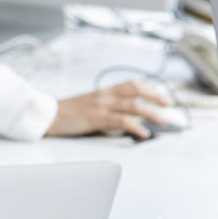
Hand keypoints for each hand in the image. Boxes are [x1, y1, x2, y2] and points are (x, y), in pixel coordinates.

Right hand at [45, 80, 174, 140]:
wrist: (48, 116)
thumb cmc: (67, 113)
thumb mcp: (89, 104)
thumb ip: (106, 106)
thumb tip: (126, 115)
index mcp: (103, 91)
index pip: (131, 85)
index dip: (149, 89)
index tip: (163, 96)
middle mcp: (104, 96)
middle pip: (136, 91)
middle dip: (155, 97)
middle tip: (169, 106)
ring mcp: (101, 106)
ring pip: (132, 105)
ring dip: (151, 112)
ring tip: (163, 120)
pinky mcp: (96, 118)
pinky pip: (121, 121)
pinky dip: (135, 127)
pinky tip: (143, 133)